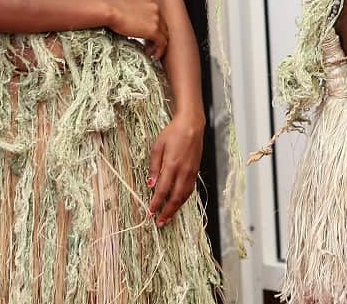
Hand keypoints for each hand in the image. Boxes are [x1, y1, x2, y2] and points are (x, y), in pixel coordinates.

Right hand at [106, 0, 167, 59]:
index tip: (147, 36)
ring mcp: (156, 19)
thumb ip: (134, 13)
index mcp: (150, 2)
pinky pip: (161, 43)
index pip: (157, 17)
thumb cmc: (111, 9)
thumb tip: (131, 23)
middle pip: (162, 26)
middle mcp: (156, 9)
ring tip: (150, 52)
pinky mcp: (153, 30)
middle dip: (157, 37)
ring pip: (164, 35)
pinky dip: (159, 50)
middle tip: (149, 45)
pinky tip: (153, 55)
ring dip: (158, 45)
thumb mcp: (127, 8)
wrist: (110, 11)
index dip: (154, 28)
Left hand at [147, 111, 204, 225]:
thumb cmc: (173, 133)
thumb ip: (154, 167)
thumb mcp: (158, 147)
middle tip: (160, 223)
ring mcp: (192, 171)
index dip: (156, 204)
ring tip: (168, 217)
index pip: (163, 190)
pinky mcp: (196, 170)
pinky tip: (178, 202)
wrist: (192, 124)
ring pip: (185, 195)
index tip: (150, 213)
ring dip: (176, 208)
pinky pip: (190, 189)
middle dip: (167, 212)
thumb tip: (150, 184)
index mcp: (172, 165)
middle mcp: (184, 171)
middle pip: (176, 197)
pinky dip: (183, 199)